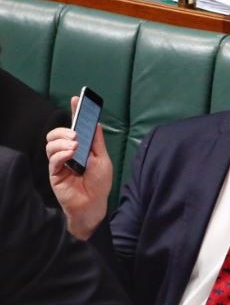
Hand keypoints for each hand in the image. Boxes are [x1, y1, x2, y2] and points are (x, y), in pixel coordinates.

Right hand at [45, 96, 111, 238]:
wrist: (94, 205)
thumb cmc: (99, 184)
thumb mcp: (103, 159)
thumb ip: (97, 142)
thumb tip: (95, 123)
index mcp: (80, 147)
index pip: (74, 126)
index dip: (74, 112)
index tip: (76, 99)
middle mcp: (67, 153)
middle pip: (56, 133)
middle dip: (65, 129)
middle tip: (76, 134)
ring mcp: (59, 162)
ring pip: (51, 143)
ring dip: (63, 141)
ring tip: (75, 146)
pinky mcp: (54, 173)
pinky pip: (53, 159)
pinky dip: (61, 153)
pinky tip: (71, 154)